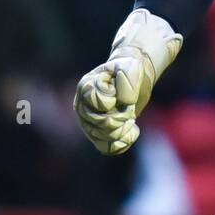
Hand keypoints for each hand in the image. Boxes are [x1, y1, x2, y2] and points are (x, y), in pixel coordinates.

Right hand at [74, 9, 180, 155]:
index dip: (115, 100)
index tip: (120, 93)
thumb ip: (126, 78)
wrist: (132, 78)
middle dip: (122, 115)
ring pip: (105, 137)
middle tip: (130, 107)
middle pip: (102, 124)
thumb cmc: (128, 69)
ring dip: (124, 129)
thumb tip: (123, 102)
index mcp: (85, 88)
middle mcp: (82, 108)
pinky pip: (108, 149)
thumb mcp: (130, 65)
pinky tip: (132, 130)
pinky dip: (123, 142)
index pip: (100, 104)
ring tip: (131, 117)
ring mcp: (88, 124)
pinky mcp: (98, 136)